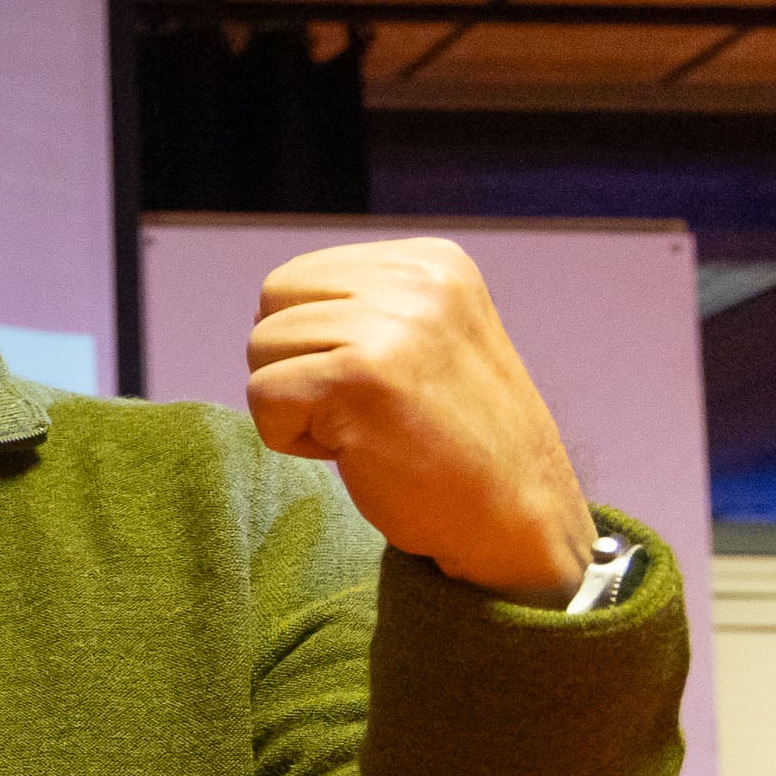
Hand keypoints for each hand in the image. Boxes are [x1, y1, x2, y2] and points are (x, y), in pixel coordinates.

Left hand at [247, 237, 596, 604]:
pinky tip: (354, 451)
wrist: (515, 515)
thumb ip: (363, 305)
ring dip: (295, 404)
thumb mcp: (425, 336)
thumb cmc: (456, 439)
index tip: (376, 381)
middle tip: (361, 408)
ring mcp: (390, 325)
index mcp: (432, 260)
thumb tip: (268, 303)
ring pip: (260, 347)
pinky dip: (290, 438)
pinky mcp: (359, 376)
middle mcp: (416, 279)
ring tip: (365, 428)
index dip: (312, 342)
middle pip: (272, 301)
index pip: (299, 277)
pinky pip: (262, 396)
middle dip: (294, 363)